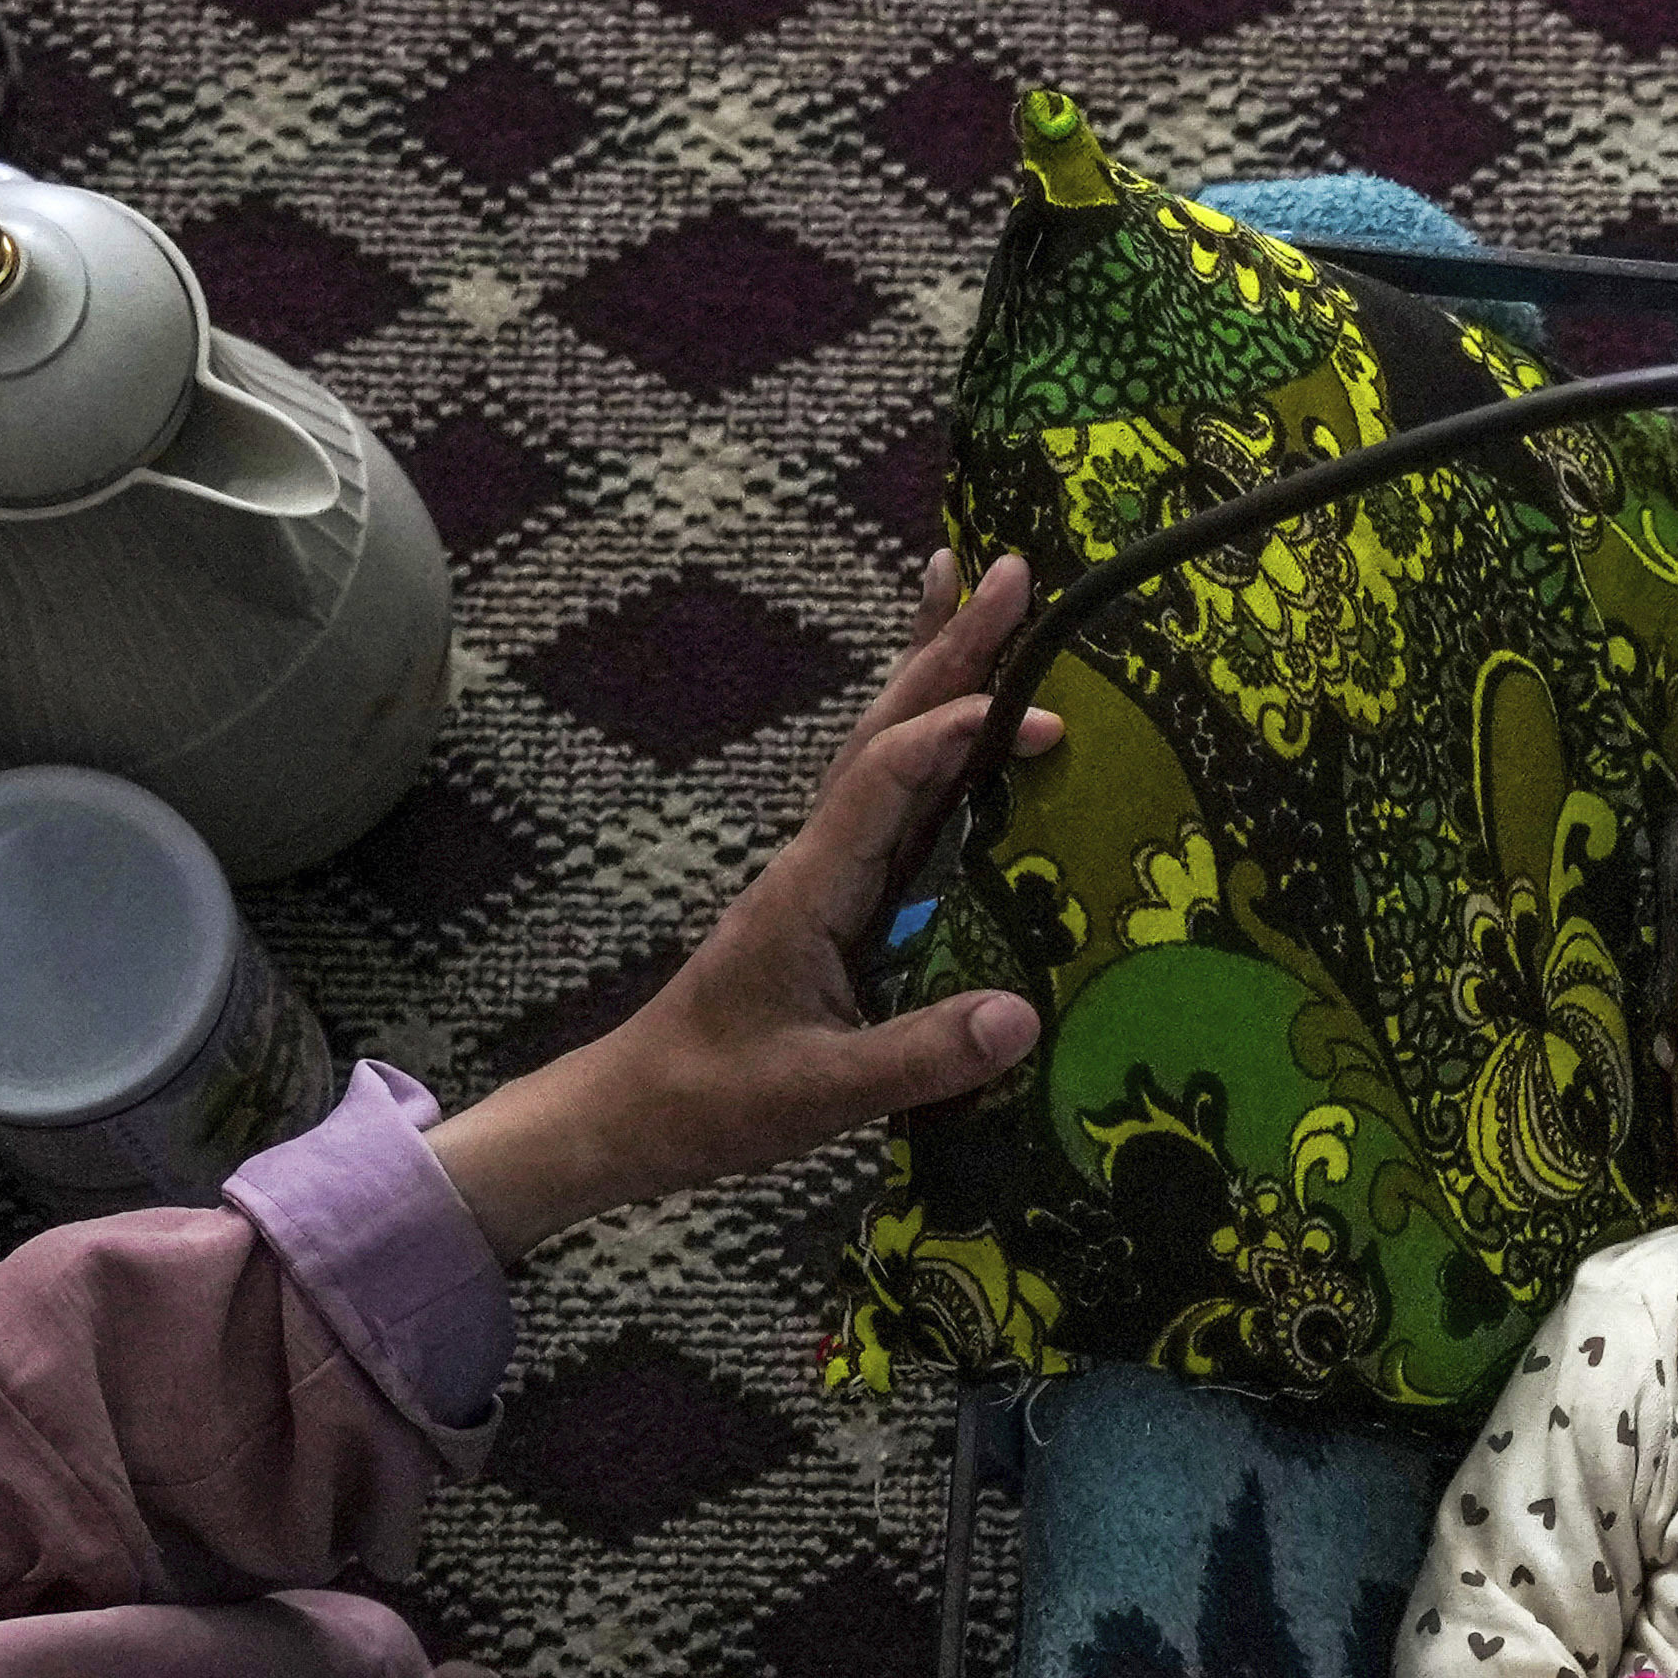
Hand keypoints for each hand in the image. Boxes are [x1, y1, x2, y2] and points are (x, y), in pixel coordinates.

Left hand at [421, 553, 1065, 1259]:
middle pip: (886, 729)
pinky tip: (962, 728)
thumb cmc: (717, 1102)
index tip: (1038, 716)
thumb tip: (1023, 1016)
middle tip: (1008, 566)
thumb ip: (919, 1057)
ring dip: (934, 674)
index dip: (956, 737)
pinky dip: (931, 747)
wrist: (640, 1112)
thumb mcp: (819, 1093)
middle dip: (946, 649)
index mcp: (810, 888)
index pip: (886, 781)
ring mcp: (825, 874)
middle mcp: (817, 859)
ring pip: (886, 751)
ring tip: (978, 595)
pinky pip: (894, 801)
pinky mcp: (836, 900)